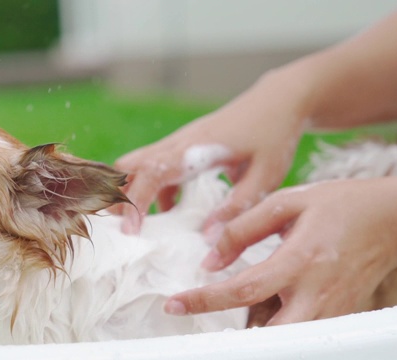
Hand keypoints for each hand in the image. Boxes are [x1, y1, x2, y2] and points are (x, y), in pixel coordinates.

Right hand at [114, 69, 308, 234]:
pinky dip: (151, 190)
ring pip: (137, 165)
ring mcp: (178, 143)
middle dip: (118, 196)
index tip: (130, 230)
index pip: (152, 172)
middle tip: (120, 230)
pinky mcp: (183, 148)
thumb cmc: (274, 136)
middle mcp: (178, 143)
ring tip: (135, 226)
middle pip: (129, 166)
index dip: (136, 201)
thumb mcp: (265, 177)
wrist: (278, 100)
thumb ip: (236, 207)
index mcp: (195, 149)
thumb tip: (207, 239)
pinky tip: (168, 213)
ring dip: (130, 193)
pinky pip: (155, 169)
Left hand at [164, 176, 396, 324]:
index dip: (204, 300)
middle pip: (269, 337)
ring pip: (286, 341)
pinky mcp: (338, 316)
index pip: (243, 290)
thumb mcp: (288, 202)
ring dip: (253, 338)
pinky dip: (276, 332)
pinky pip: (301, 333)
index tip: (175, 304)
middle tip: (200, 331)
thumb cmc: (339, 204)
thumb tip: (210, 260)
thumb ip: (243, 229)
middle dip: (233, 341)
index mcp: (299, 260)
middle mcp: (315, 293)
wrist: (392, 219)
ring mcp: (330, 310)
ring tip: (224, 323)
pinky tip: (258, 317)